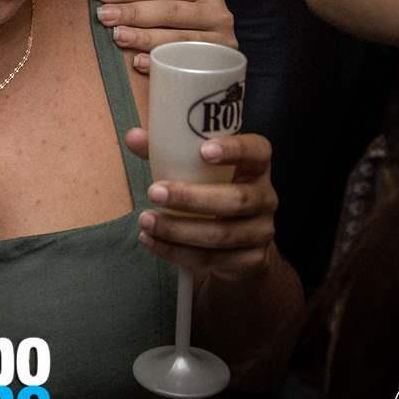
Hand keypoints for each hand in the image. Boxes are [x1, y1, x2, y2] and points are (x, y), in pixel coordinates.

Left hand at [95, 0, 237, 73]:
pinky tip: (138, 62)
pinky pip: (183, 64)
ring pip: (176, 38)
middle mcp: (217, 12)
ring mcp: (219, 41)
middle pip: (169, 10)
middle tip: (103, 15)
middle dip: (133, 12)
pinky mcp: (216, 66)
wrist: (216, 64)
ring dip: (144, 37)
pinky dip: (159, 62)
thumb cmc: (186, 24)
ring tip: (117, 36)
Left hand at [124, 128, 277, 284]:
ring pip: (222, 234)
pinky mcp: (251, 261)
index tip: (203, 151)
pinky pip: (213, 260)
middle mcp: (265, 197)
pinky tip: (152, 242)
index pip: (257, 151)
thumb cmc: (213, 191)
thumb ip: (168, 152)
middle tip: (153, 192)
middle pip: (236, 199)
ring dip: (178, 230)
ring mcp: (261, 231)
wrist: (241, 243)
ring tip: (146, 221)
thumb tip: (133, 137)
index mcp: (256, 166)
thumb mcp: (197, 170)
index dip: (234, 149)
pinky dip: (177, 252)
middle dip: (192, 198)